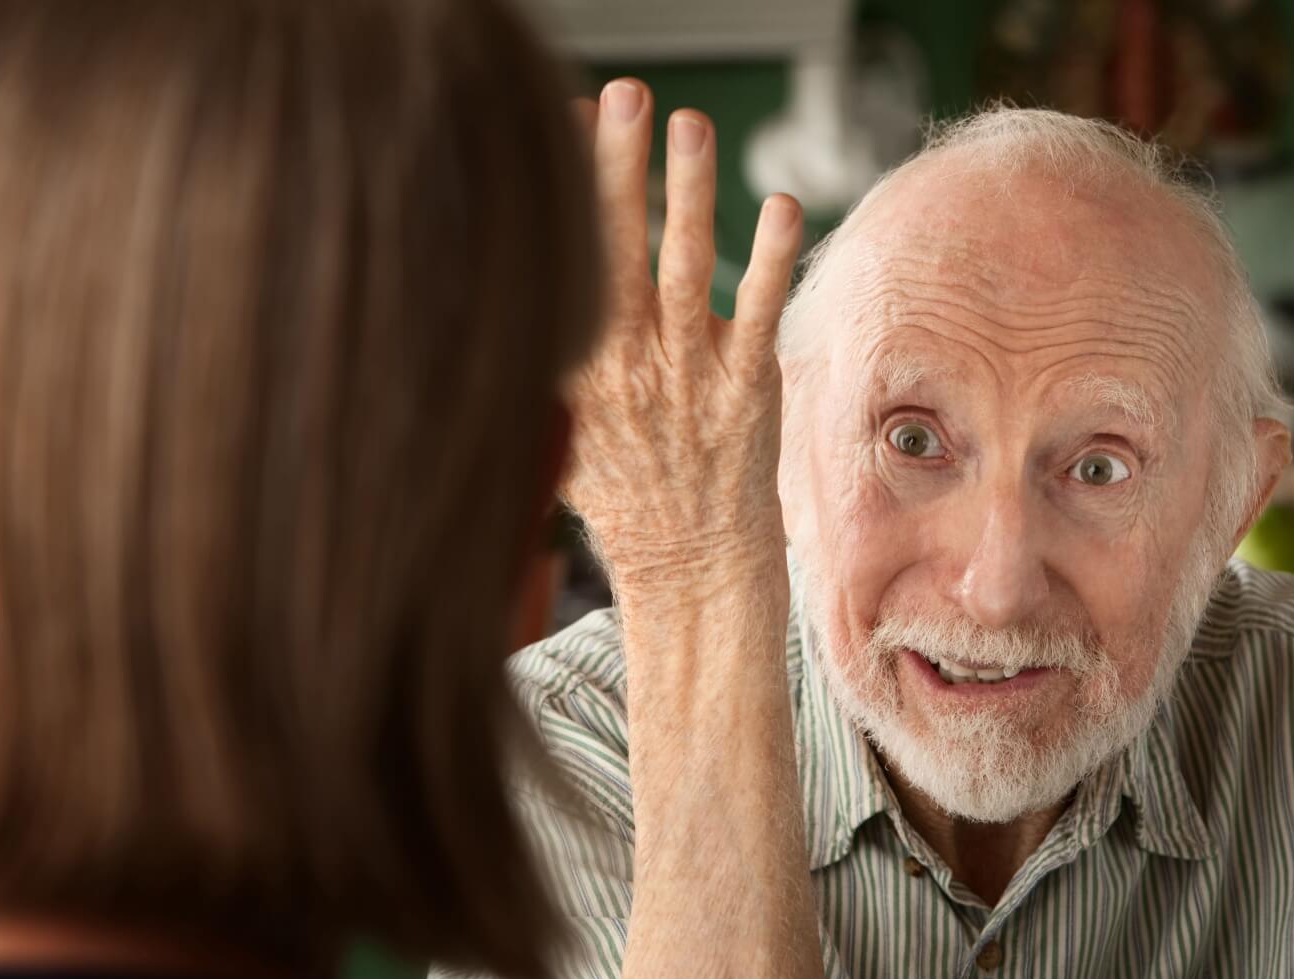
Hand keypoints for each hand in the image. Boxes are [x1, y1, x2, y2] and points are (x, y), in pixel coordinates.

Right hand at [563, 79, 802, 595]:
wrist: (689, 569)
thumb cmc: (628, 497)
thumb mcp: (562, 433)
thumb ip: (550, 367)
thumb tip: (512, 300)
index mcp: (574, 373)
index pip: (562, 264)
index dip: (561, 191)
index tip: (557, 122)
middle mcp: (625, 369)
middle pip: (614, 251)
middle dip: (615, 168)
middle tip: (620, 95)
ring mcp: (686, 379)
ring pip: (682, 270)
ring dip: (686, 194)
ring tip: (687, 124)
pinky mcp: (745, 390)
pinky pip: (757, 315)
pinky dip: (768, 260)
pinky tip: (782, 205)